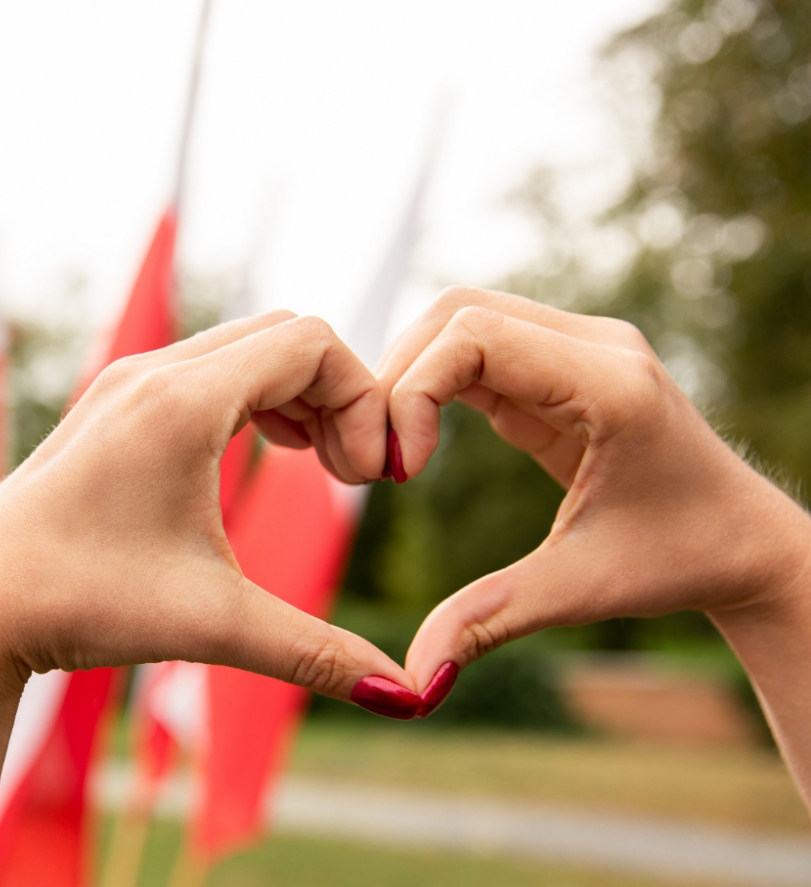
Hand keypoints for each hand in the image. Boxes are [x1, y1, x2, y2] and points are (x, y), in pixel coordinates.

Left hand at [0, 313, 420, 885]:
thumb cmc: (85, 606)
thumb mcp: (216, 626)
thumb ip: (320, 655)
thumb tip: (414, 699)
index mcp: (181, 401)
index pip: (312, 342)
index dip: (365, 400)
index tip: (370, 482)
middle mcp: (150, 372)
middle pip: (283, 334)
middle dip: (337, 394)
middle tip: (351, 475)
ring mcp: (123, 382)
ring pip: (242, 347)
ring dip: (295, 393)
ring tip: (316, 466)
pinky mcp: (108, 405)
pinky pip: (204, 368)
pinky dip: (251, 396)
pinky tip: (263, 455)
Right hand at [376, 287, 810, 697]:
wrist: (745, 544)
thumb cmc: (679, 561)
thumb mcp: (579, 591)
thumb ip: (488, 620)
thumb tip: (408, 681)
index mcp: (609, 383)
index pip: (474, 334)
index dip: (413, 391)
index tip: (399, 472)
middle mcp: (596, 344)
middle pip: (456, 311)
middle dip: (396, 378)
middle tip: (375, 461)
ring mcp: (580, 345)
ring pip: (459, 319)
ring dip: (409, 376)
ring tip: (390, 454)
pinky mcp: (560, 363)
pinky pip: (476, 347)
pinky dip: (432, 384)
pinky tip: (416, 444)